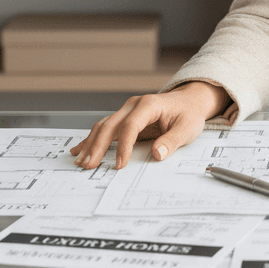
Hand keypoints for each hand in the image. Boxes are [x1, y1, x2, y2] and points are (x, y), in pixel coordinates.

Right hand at [69, 81, 229, 169]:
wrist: (189, 102)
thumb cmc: (188, 113)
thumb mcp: (187, 127)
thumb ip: (172, 141)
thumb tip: (157, 154)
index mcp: (149, 104)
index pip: (131, 125)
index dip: (124, 146)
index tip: (120, 165)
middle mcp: (134, 105)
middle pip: (111, 125)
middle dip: (98, 146)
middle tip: (89, 165)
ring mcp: (128, 111)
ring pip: (104, 126)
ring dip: (91, 144)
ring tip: (81, 161)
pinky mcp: (125, 118)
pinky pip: (106, 128)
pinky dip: (92, 139)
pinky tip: (79, 149)